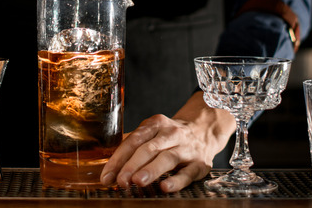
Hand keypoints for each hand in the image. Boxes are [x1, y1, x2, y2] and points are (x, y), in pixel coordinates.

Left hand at [100, 92, 234, 192]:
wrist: (205, 130)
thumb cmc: (171, 136)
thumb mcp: (152, 131)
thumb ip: (132, 143)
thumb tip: (107, 161)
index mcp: (155, 124)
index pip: (133, 141)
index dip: (118, 159)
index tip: (107, 175)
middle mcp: (171, 134)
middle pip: (148, 149)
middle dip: (131, 166)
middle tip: (120, 181)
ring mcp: (186, 148)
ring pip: (167, 158)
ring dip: (151, 170)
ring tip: (137, 182)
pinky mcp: (200, 164)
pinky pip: (187, 173)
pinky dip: (176, 180)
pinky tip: (164, 187)